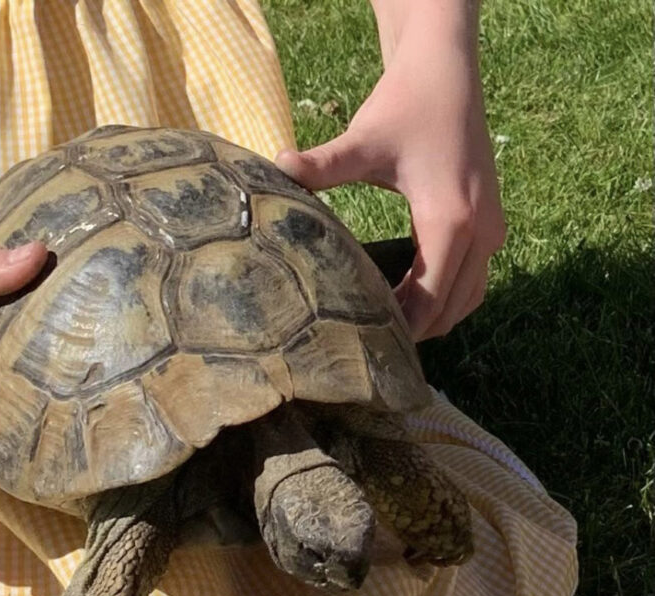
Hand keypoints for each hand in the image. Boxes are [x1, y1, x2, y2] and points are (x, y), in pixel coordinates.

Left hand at [276, 6, 505, 339]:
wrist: (446, 73)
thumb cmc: (404, 105)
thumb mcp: (362, 140)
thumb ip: (323, 164)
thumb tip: (276, 166)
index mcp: (450, 221)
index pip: (429, 299)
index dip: (400, 328)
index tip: (364, 345)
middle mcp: (481, 232)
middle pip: (450, 309)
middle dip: (414, 332)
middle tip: (368, 348)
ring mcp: (491, 230)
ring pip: (468, 300)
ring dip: (433, 319)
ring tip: (386, 332)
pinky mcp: (490, 225)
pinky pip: (472, 281)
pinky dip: (445, 299)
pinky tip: (406, 302)